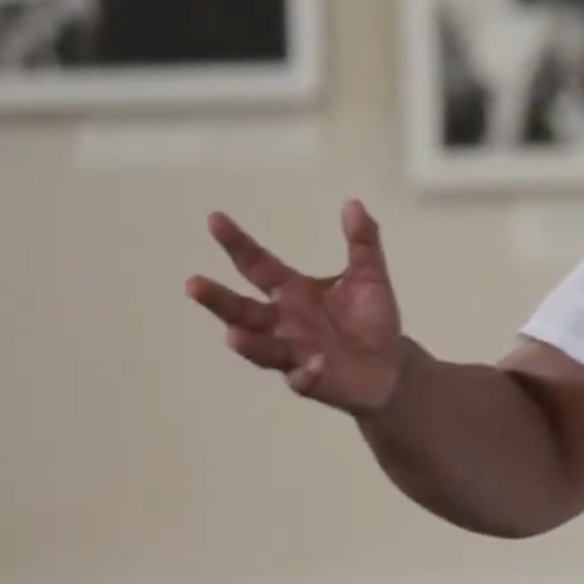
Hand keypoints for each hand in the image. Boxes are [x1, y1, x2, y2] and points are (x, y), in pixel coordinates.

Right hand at [185, 200, 405, 412]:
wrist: (391, 365)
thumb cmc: (369, 318)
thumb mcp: (369, 275)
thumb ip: (362, 242)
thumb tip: (353, 203)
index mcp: (291, 292)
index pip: (257, 264)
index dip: (236, 243)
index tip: (214, 218)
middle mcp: (282, 322)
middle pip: (243, 310)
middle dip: (218, 299)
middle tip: (193, 284)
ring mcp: (293, 353)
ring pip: (262, 349)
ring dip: (249, 344)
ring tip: (232, 336)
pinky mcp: (312, 380)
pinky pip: (302, 378)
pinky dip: (304, 373)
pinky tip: (311, 365)